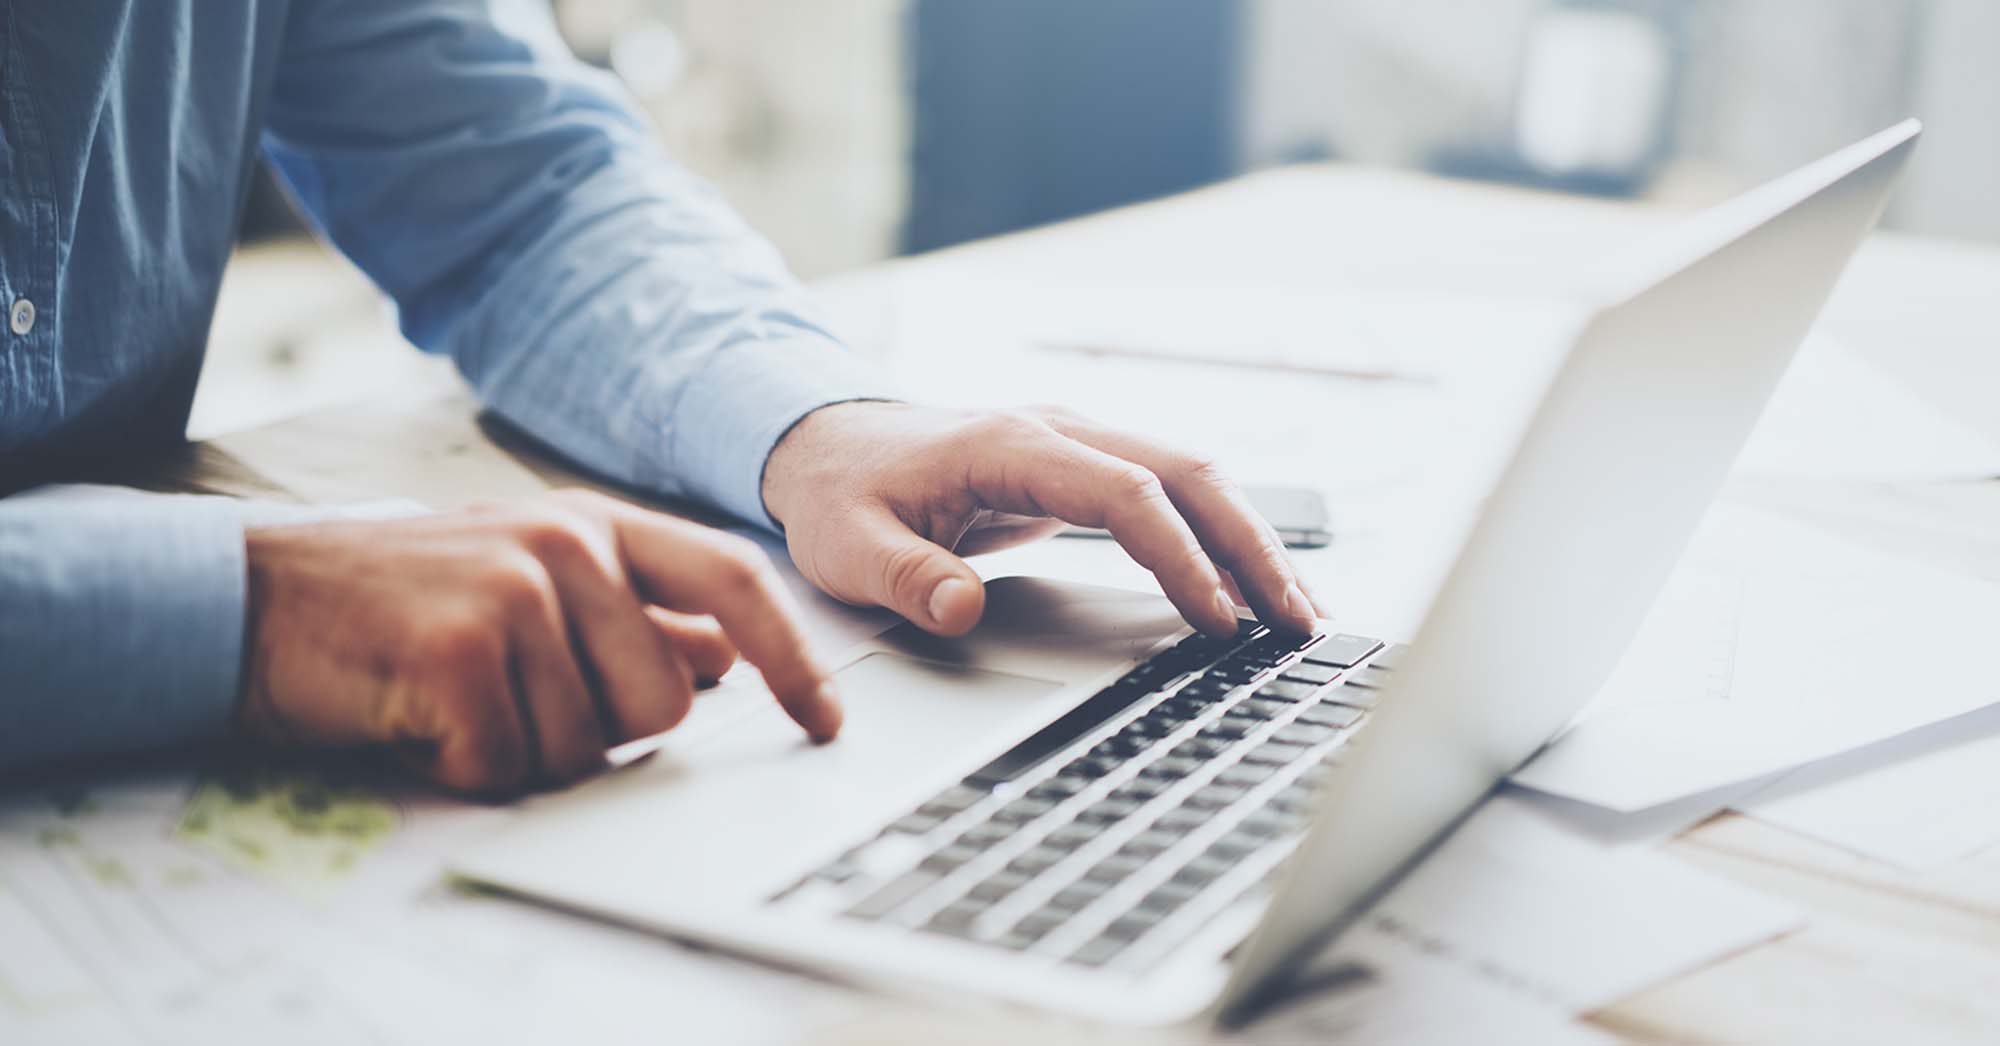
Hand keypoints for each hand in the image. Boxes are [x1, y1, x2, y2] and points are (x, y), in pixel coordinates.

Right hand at [237, 490, 838, 794]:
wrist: (253, 599)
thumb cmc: (401, 601)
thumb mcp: (530, 581)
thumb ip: (630, 613)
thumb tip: (723, 655)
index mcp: (597, 526)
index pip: (733, 582)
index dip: (792, 656)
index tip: (824, 718)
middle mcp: (567, 543)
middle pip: (665, 700)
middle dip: (600, 731)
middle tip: (518, 702)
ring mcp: (516, 588)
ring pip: (589, 745)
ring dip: (523, 753)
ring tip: (460, 703)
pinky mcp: (462, 646)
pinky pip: (512, 764)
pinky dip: (467, 769)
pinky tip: (423, 720)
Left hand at [761, 403, 1323, 637]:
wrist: (830, 443)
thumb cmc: (844, 494)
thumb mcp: (849, 547)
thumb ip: (906, 578)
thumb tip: (962, 608)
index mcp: (1012, 443)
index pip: (1125, 494)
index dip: (1178, 557)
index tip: (1217, 619)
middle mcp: (1062, 430)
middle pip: (1188, 474)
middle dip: (1253, 547)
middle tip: (1301, 621)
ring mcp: (1081, 443)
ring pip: (1195, 478)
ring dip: (1252, 541)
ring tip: (1302, 612)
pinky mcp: (1087, 467)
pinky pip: (1173, 494)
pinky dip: (1222, 535)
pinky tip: (1252, 585)